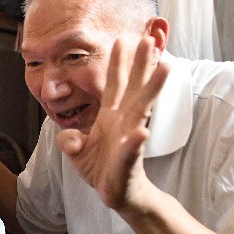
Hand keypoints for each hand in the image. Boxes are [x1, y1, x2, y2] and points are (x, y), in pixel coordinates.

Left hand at [55, 35, 169, 211]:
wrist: (116, 195)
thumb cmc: (100, 169)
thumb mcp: (76, 152)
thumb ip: (69, 140)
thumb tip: (68, 138)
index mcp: (111, 116)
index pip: (114, 85)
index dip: (117, 63)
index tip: (122, 39)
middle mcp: (124, 122)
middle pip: (134, 87)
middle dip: (141, 64)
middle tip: (150, 38)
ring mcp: (129, 139)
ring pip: (142, 110)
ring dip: (152, 88)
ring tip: (165, 66)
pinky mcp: (129, 161)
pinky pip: (131, 150)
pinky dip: (135, 142)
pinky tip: (141, 134)